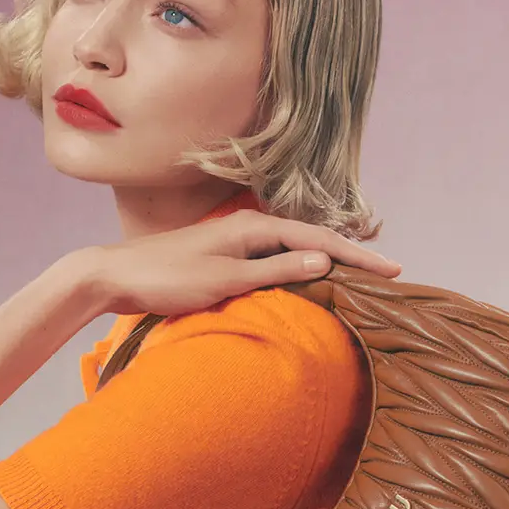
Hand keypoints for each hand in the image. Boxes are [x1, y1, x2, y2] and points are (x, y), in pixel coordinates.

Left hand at [87, 208, 401, 317]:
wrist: (114, 277)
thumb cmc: (167, 278)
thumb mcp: (226, 278)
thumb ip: (276, 271)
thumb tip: (324, 263)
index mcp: (254, 227)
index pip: (319, 241)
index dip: (359, 256)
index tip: (394, 269)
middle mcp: (248, 228)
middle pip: (312, 240)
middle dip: (352, 256)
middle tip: (389, 273)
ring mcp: (235, 242)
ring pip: (293, 250)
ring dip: (327, 262)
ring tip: (360, 276)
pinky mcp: (222, 258)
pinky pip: (274, 260)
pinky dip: (298, 269)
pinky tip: (306, 281)